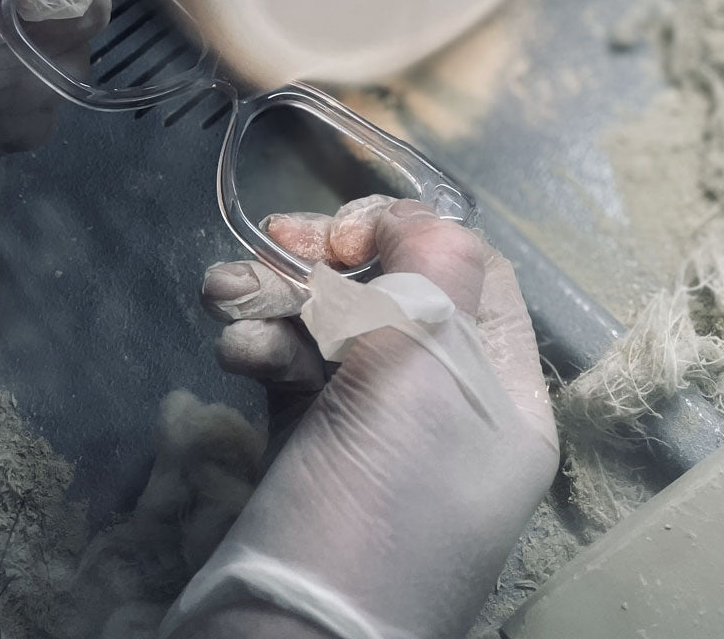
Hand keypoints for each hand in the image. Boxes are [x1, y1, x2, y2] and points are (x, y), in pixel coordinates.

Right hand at [171, 197, 559, 638]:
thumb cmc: (380, 502)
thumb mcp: (431, 369)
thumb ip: (435, 268)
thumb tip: (414, 220)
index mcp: (501, 392)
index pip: (473, 273)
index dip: (411, 233)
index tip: (346, 236)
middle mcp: (448, 409)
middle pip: (394, 293)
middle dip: (326, 262)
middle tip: (274, 242)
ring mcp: (376, 436)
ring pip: (331, 329)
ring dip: (276, 298)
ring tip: (223, 295)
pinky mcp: (311, 455)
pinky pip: (292, 374)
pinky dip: (260, 348)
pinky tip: (231, 349)